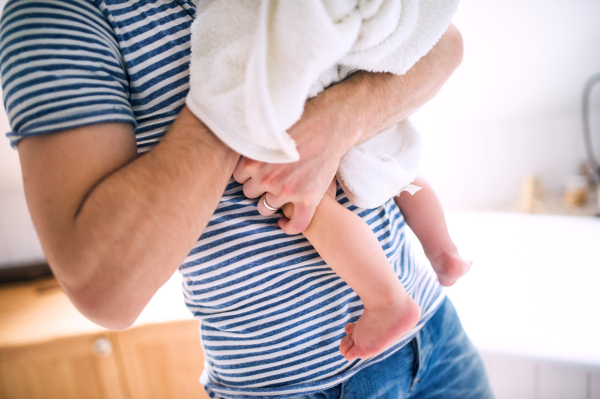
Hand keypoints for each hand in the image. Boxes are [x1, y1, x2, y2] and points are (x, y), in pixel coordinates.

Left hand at [233, 93, 355, 234]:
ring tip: (278, 195)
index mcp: (254, 161)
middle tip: (269, 180)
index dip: (247, 175)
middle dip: (257, 188)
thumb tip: (236, 139)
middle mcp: (267, 178)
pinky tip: (284, 222)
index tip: (254, 172)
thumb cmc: (300, 121)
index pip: (238, 177)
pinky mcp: (308, 199)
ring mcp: (287, 191)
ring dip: (269, 204)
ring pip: (265, 209)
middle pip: (250, 193)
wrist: (331, 125)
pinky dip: (289, 226)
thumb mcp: (267, 131)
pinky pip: (296, 223)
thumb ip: (253, 144)